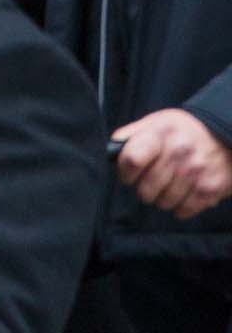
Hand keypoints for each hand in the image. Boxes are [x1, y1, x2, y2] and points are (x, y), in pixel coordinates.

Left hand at [114, 109, 231, 219]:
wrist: (223, 134)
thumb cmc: (181, 131)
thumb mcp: (154, 123)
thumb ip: (129, 136)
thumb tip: (112, 154)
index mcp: (160, 133)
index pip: (132, 160)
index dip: (125, 172)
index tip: (129, 175)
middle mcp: (179, 151)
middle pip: (146, 188)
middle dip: (143, 190)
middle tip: (149, 184)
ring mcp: (197, 171)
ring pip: (164, 202)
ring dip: (162, 199)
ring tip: (168, 188)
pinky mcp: (211, 188)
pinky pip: (184, 210)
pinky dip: (179, 208)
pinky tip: (182, 196)